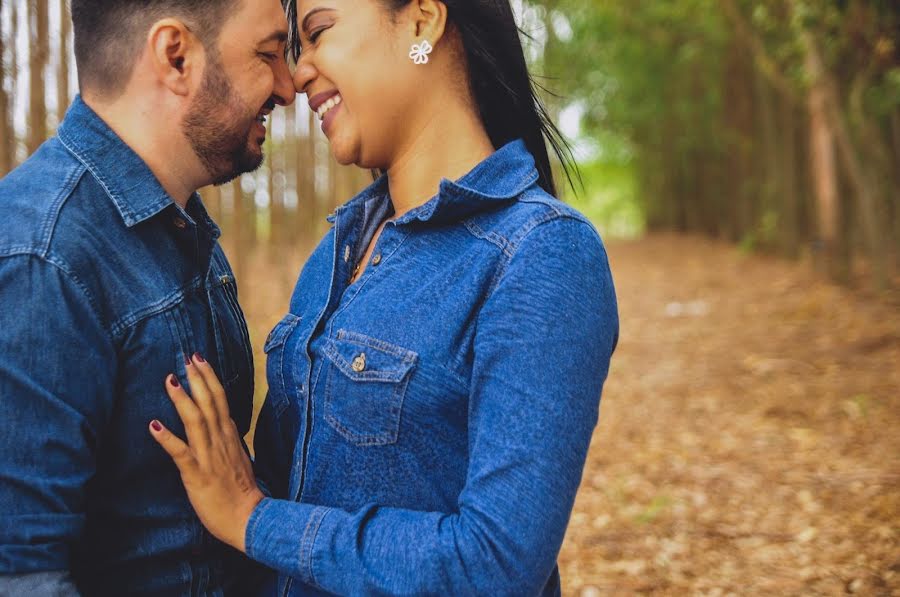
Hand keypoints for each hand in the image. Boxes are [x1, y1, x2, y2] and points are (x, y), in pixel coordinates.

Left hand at [149, 354, 263, 552]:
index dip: (209, 377)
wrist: (248, 518)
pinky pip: (181, 453)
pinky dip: (168, 438)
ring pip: (196, 421)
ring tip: (170, 380)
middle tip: (186, 357)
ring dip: (183, 400)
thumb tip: (219, 424)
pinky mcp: (198, 474)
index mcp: (230, 436)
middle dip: (198, 379)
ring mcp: (210, 457)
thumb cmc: (241, 492)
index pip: (221, 399)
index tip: (199, 359)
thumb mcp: (236, 457)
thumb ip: (226, 439)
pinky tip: (153, 425)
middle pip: (210, 403)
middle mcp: (221, 441)